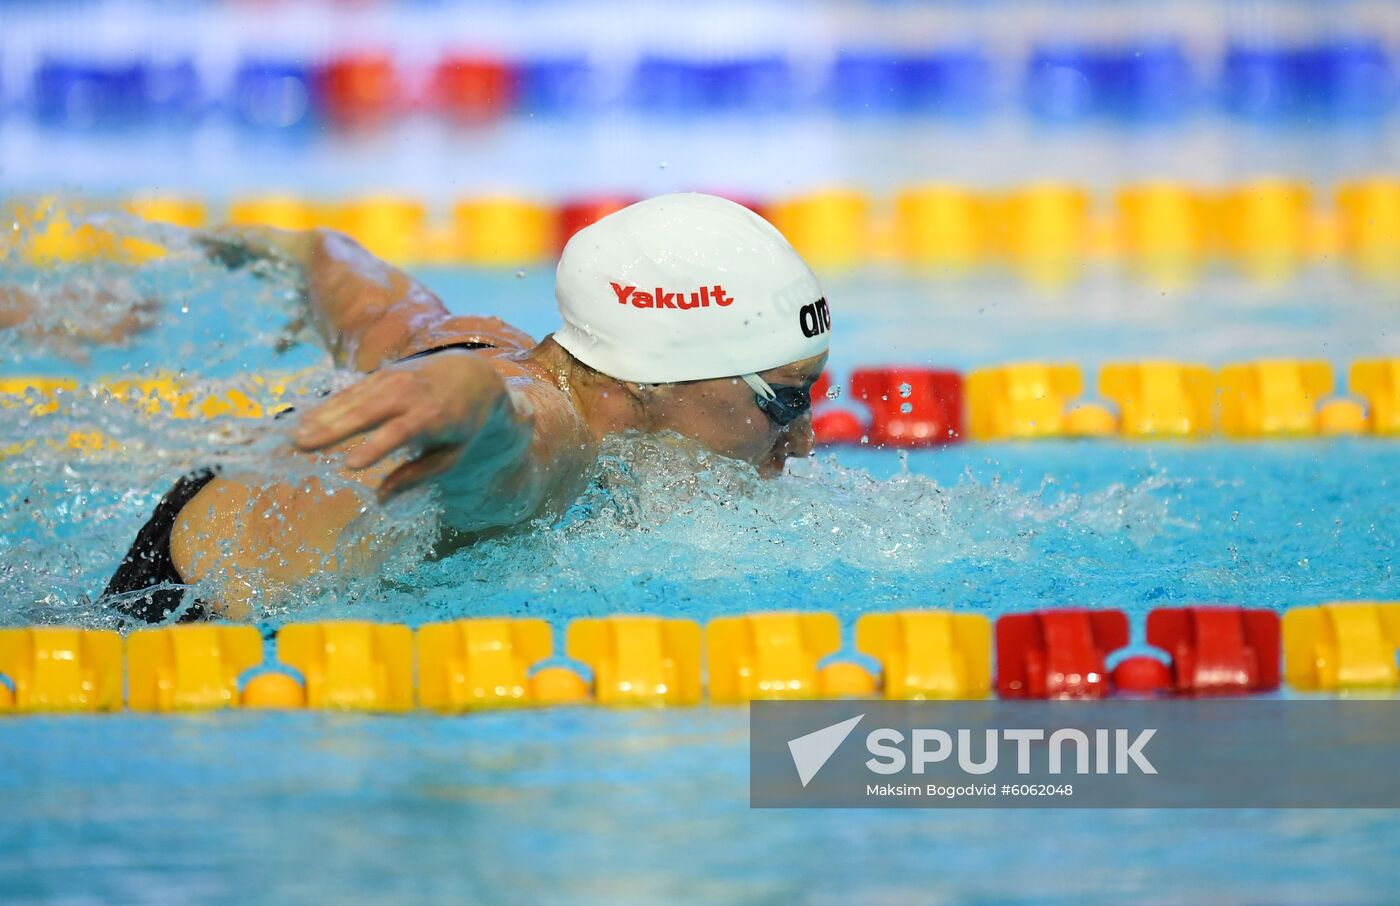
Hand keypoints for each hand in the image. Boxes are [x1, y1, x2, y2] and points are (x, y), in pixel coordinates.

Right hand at [292, 351, 510, 496]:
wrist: (470, 373)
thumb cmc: (461, 424)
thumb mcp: (451, 454)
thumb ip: (417, 475)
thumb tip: (381, 499)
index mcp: (432, 416)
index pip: (400, 432)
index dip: (375, 448)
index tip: (351, 466)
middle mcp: (408, 394)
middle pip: (366, 412)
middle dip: (332, 429)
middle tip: (300, 446)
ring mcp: (391, 381)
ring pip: (352, 400)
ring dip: (320, 417)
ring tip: (293, 438)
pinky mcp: (379, 375)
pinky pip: (349, 392)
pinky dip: (326, 406)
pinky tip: (303, 420)